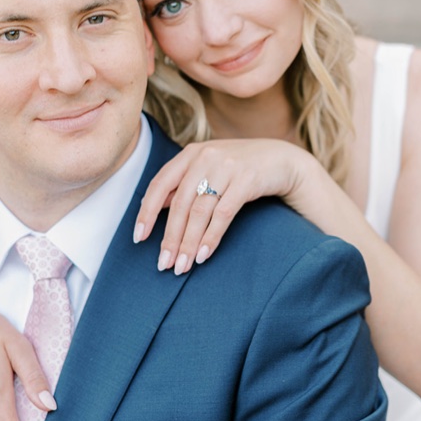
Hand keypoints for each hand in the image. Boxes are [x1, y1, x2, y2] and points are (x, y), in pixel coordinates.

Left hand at [134, 139, 308, 274]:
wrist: (281, 160)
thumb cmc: (239, 168)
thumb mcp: (208, 168)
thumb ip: (183, 184)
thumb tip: (155, 208)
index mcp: (190, 154)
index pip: (159, 185)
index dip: (147, 213)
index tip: (139, 238)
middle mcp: (205, 157)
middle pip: (180, 204)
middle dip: (170, 238)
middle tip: (164, 264)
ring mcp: (226, 167)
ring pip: (200, 212)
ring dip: (189, 243)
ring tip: (183, 266)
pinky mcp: (247, 181)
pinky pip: (223, 214)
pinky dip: (211, 237)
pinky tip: (204, 255)